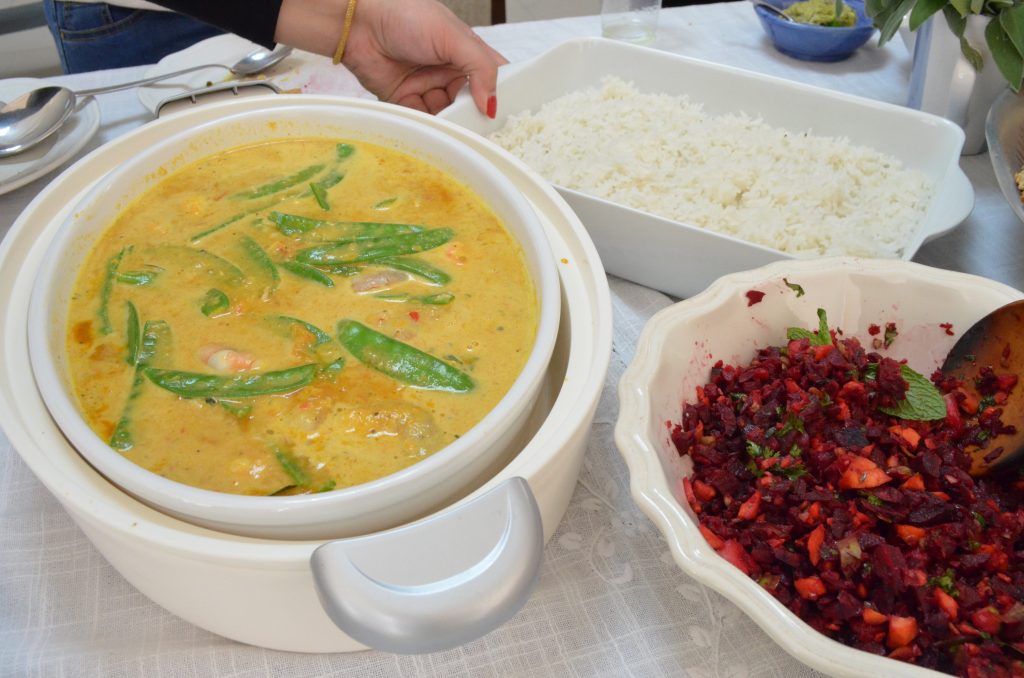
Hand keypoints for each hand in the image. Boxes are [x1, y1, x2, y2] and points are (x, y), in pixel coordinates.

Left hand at [276, 0, 506, 115]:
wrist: (358, 24)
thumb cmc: (405, 15)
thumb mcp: (452, 37)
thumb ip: (480, 67)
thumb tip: (491, 103)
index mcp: (466, 52)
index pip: (493, 77)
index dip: (503, 95)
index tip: (510, 115)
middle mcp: (449, 71)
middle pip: (472, 103)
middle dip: (476, 116)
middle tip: (483, 130)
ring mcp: (428, 87)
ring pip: (449, 115)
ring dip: (453, 123)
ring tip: (457, 128)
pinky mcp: (406, 101)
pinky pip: (424, 120)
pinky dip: (431, 126)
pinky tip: (436, 128)